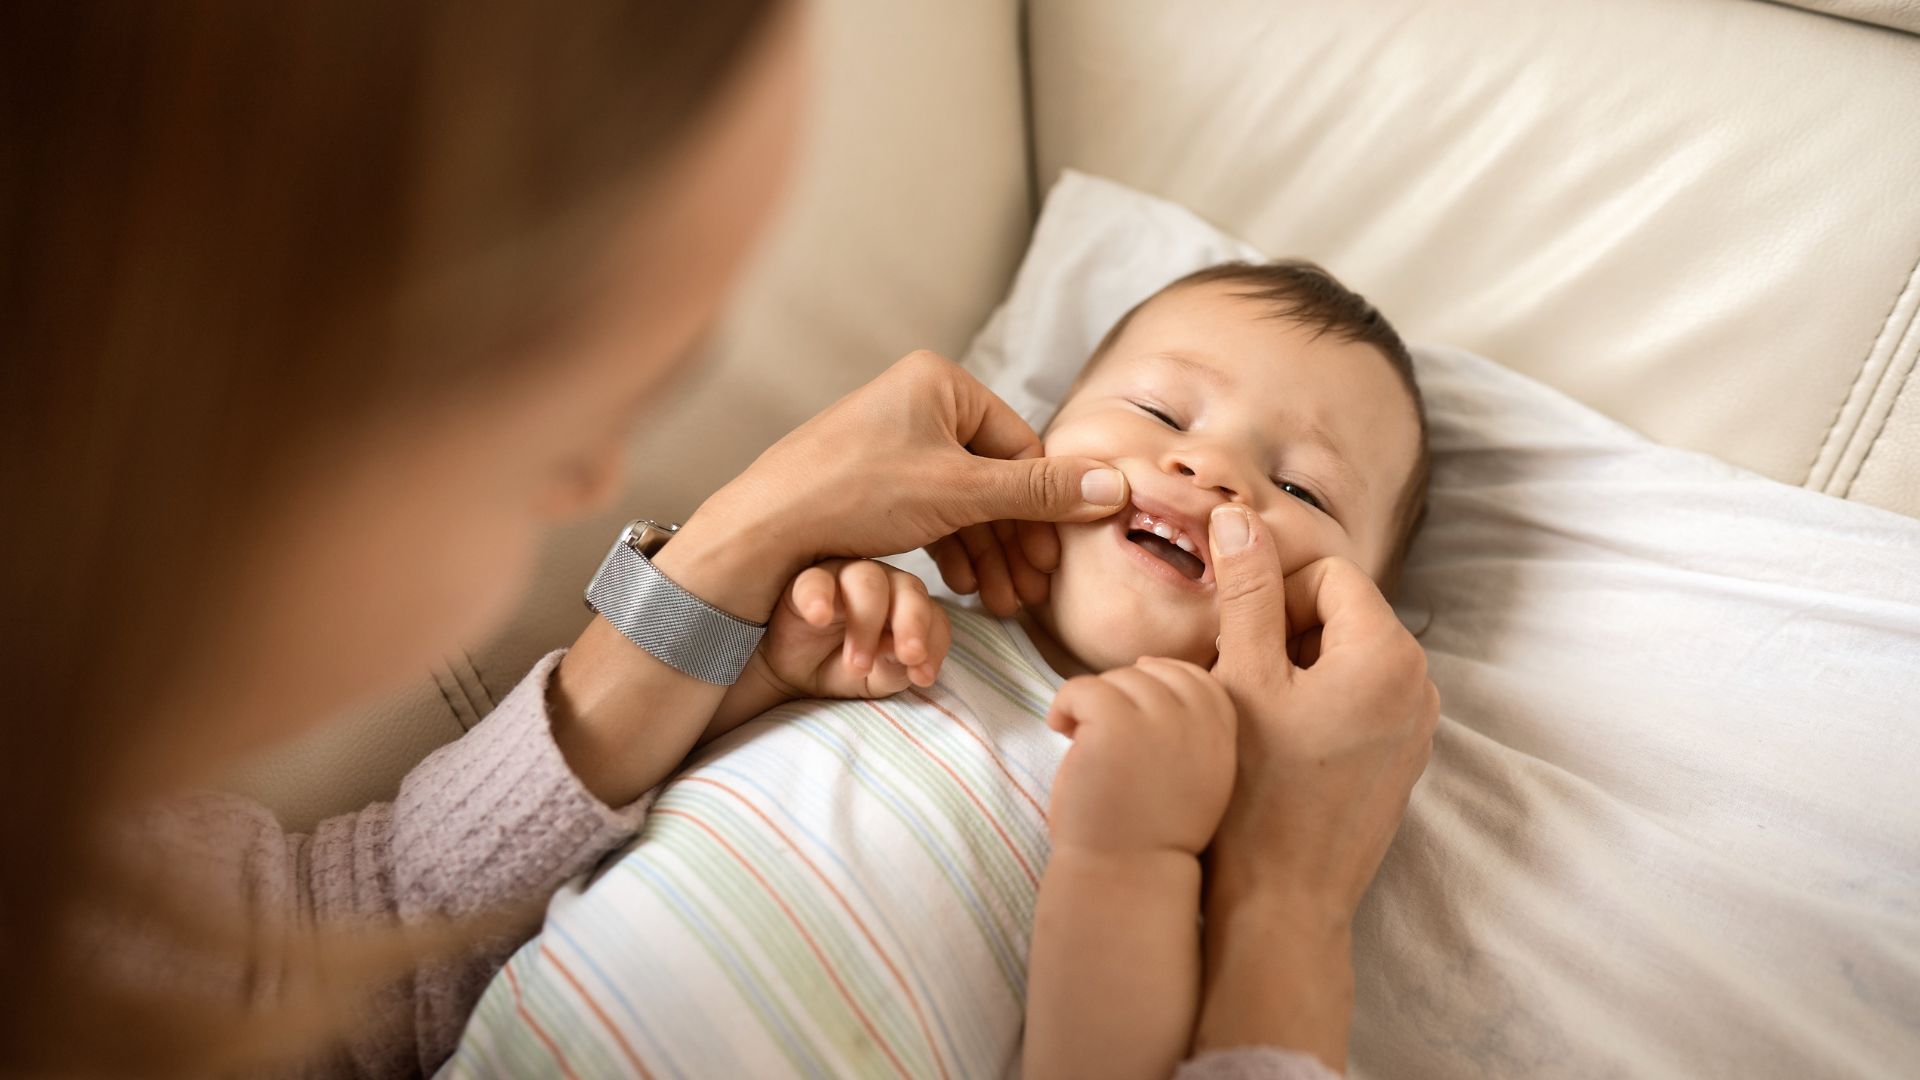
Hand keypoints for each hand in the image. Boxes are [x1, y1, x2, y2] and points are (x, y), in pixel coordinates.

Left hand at [678, 350, 1128, 622]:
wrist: (766, 530)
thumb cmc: (858, 494)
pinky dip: (952, 548)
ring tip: (1002, 603)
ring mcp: (894, 440)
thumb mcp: (960, 492)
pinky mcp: (875, 479)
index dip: (1045, 510)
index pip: (1021, 447)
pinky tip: (964, 587)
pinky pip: (931, 510)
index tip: (1055, 563)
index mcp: (942, 382)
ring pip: (964, 500)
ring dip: (988, 553)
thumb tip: (1116, 486)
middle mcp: (919, 401)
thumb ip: (1040, 492)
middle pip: (995, 476)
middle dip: (1015, 540)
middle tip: (1032, 592)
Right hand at [750, 559, 950, 699]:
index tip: (924, 677)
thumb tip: (906, 656)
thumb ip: (895, 668)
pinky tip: (819, 619)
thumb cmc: (841, 670)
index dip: (933, 644)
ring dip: (866, 623)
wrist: (792, 677)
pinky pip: (814, 582)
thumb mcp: (875, 680)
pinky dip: (818, 598)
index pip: (933, 616)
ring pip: (867, 581)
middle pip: (908, 589)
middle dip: (912, 625)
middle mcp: (881, 585)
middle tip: (909, 657)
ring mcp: (843, 578)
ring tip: (857, 664)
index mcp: (905, 606)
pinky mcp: (806, 582)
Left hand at [1044, 657, 1236, 857]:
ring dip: (1092, 703)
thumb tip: (1148, 663)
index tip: (1130, 708)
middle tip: (1098, 734)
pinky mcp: (1117, 724)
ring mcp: (1159, 721)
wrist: (1124, 874)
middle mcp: (1197, 724)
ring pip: (1118, 679)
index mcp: (1220, 738)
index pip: (1196, 678)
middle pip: (1153, 674)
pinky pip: (1083, 687)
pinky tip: (1060, 731)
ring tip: (1079, 737)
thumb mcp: (1193, 774)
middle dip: (1120, 696)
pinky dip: (1064, 704)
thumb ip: (1187, 724)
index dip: (1159, 682)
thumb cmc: (1147, 831)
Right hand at [1191, 504, 1439, 1067]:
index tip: (1237, 641)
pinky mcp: (1399, 765)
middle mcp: (1420, 687)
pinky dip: (1313, 707)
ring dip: (1293, 670)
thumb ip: (1247, 591)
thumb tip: (1240, 517)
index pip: (1327, 576)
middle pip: (1340, 616)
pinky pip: (1355, 705)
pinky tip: (1274, 747)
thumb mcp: (1242, 678)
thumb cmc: (1256, 794)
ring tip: (1251, 715)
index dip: (1273, 595)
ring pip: (1343, 660)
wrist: (1282, 905)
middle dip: (1282, 632)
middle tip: (1236, 678)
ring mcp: (1415, 730)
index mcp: (1389, 655)